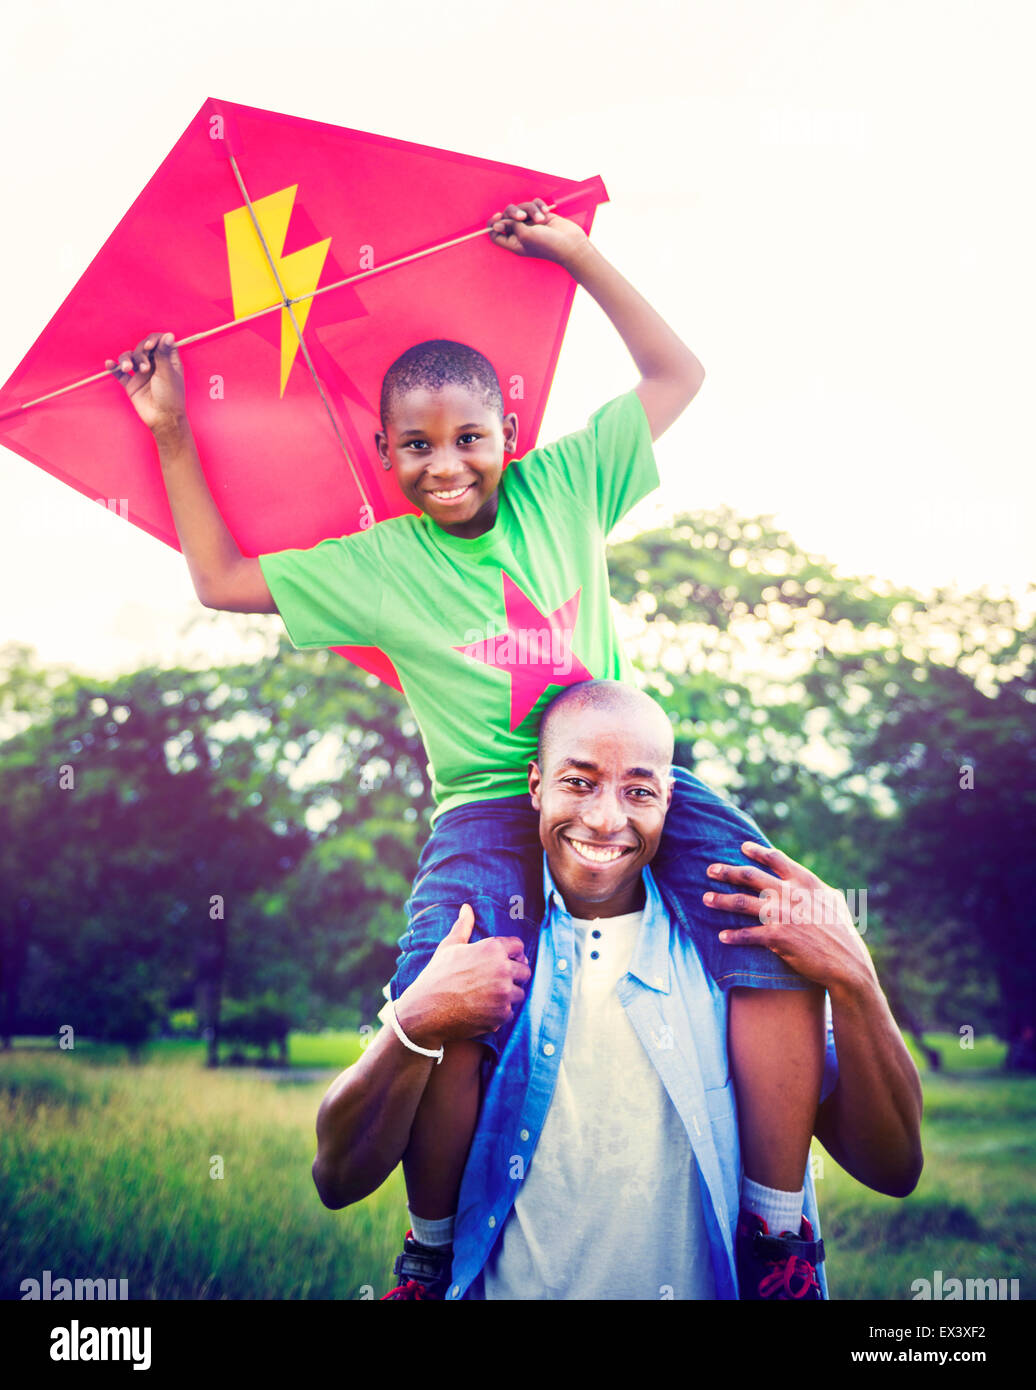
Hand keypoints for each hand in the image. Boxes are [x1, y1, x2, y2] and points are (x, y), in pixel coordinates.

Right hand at [106, 332, 186, 438]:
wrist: (162, 419)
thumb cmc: (170, 396)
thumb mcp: (167, 373)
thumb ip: (164, 353)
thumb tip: (169, 334)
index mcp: (167, 361)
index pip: (159, 342)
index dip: (153, 340)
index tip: (150, 346)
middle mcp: (154, 365)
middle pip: (142, 348)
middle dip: (140, 354)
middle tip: (145, 369)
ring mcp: (141, 374)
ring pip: (129, 358)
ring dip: (126, 360)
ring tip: (127, 368)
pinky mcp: (131, 384)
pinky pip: (119, 373)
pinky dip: (114, 367)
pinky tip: (110, 364)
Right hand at [395, 904, 530, 1047]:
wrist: (426, 1011)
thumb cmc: (436, 976)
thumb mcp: (449, 947)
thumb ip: (463, 926)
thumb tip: (467, 908)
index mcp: (492, 948)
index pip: (519, 947)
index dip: (511, 954)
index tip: (502, 961)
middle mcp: (502, 969)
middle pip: (525, 971)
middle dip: (514, 976)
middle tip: (496, 981)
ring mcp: (504, 993)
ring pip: (519, 993)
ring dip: (508, 996)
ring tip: (489, 997)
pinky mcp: (502, 1014)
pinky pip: (510, 1012)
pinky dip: (500, 1013)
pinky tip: (484, 1010)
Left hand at [487, 198, 589, 267]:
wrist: (571, 244)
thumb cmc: (547, 244)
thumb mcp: (524, 235)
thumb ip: (510, 225)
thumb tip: (500, 221)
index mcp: (514, 243)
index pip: (496, 234)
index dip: (494, 224)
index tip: (498, 217)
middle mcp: (521, 233)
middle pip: (507, 217)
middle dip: (513, 212)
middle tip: (522, 217)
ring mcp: (531, 224)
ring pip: (522, 208)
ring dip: (531, 210)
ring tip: (541, 218)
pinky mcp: (542, 216)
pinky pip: (535, 204)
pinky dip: (539, 206)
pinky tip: (546, 213)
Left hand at [703, 842, 877, 994]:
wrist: (847, 963)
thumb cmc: (842, 933)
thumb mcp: (833, 902)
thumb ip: (817, 889)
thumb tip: (809, 882)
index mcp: (805, 882)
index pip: (776, 859)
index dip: (757, 852)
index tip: (741, 848)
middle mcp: (791, 894)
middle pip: (750, 876)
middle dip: (727, 872)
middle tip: (710, 870)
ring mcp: (783, 914)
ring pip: (742, 902)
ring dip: (721, 900)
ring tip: (705, 899)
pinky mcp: (777, 937)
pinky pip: (747, 934)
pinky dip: (733, 936)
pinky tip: (721, 937)